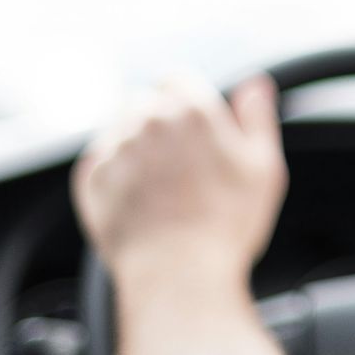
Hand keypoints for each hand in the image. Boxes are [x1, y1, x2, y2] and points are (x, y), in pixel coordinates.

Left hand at [73, 75, 287, 284]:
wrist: (178, 275)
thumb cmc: (227, 226)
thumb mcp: (264, 168)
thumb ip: (257, 117)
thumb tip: (255, 85)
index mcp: (191, 110)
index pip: (176, 79)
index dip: (186, 100)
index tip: (193, 129)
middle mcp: (147, 121)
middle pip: (145, 102)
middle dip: (159, 124)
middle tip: (180, 165)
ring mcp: (115, 149)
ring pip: (119, 130)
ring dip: (135, 147)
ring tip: (159, 187)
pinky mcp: (91, 179)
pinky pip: (100, 162)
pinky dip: (114, 174)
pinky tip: (138, 200)